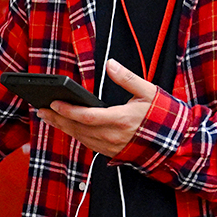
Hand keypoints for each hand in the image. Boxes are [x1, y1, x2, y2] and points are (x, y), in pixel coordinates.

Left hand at [33, 60, 155, 157]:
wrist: (175, 144)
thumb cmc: (163, 116)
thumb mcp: (149, 92)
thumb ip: (128, 78)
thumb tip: (111, 64)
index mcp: (121, 120)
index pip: (87, 117)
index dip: (68, 111)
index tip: (53, 102)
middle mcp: (113, 136)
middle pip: (77, 128)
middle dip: (57, 119)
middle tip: (41, 109)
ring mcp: (111, 147)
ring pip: (80, 137)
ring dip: (62, 127)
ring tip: (47, 116)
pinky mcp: (111, 153)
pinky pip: (87, 144)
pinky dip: (74, 134)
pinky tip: (65, 126)